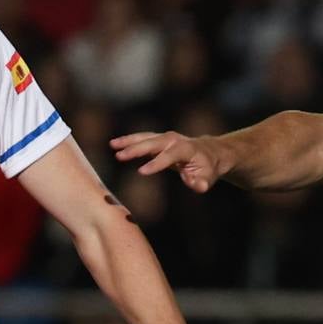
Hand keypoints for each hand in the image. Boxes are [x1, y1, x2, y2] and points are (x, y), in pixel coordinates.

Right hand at [113, 130, 229, 192]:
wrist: (209, 152)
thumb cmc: (207, 168)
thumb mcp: (208, 178)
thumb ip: (202, 182)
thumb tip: (198, 185)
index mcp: (186, 149)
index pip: (169, 156)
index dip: (156, 163)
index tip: (142, 172)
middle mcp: (174, 140)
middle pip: (153, 143)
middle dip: (136, 149)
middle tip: (120, 156)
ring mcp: (165, 138)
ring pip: (145, 138)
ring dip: (128, 141)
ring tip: (113, 145)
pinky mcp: (158, 140)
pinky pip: (142, 139)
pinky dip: (129, 141)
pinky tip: (115, 145)